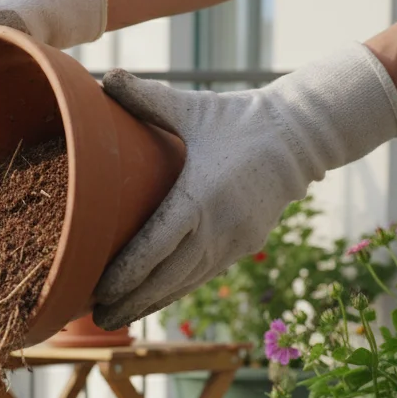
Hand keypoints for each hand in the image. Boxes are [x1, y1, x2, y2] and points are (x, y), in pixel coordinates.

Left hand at [91, 43, 396, 329]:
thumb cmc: (238, 119)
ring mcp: (233, 243)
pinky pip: (201, 278)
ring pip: (184, 284)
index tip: (98, 292)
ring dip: (149, 304)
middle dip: (130, 302)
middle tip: (95, 319)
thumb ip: (146, 97)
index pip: (155, 247)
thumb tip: (103, 77)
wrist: (300, 137)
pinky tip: (148, 303)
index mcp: (201, 197)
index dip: (126, 274)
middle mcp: (218, 228)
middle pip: (166, 278)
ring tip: (114, 319)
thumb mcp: (192, 106)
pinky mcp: (242, 248)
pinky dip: (173, 293)